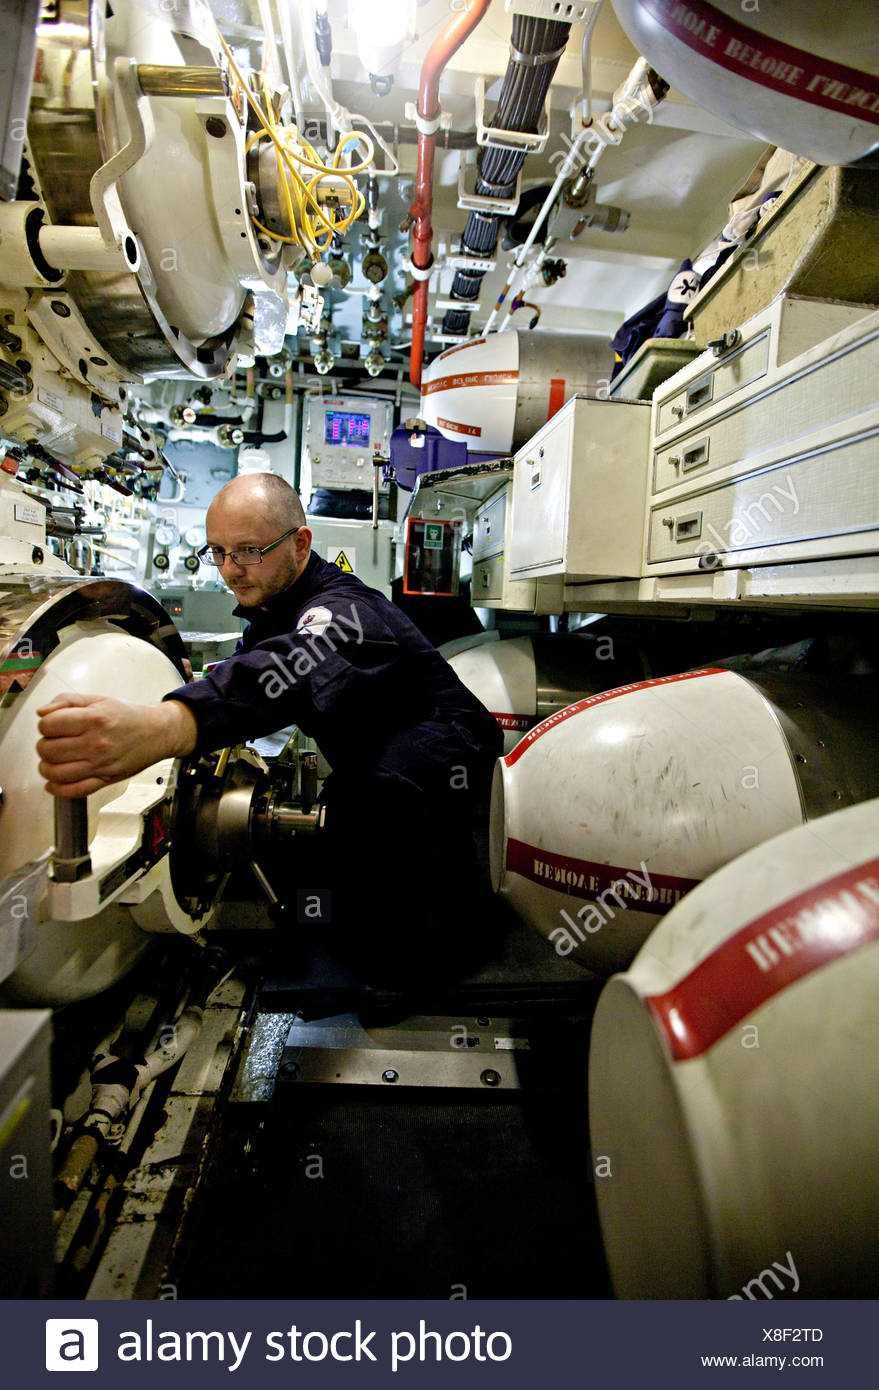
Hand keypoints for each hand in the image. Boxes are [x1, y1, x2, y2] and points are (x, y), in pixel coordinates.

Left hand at [36, 693, 197, 798]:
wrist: (157, 733)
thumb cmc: (128, 716)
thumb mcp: (98, 699)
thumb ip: (67, 701)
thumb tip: (42, 713)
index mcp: (93, 719)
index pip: (49, 725)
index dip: (45, 725)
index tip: (51, 726)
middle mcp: (95, 744)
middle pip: (48, 750)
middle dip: (44, 745)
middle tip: (52, 742)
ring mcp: (100, 764)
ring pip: (56, 773)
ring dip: (46, 767)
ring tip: (53, 760)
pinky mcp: (104, 780)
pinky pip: (73, 791)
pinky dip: (57, 789)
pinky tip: (54, 782)